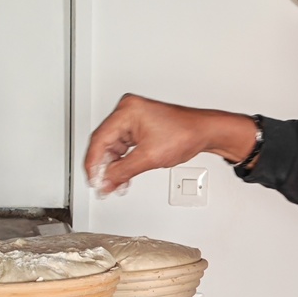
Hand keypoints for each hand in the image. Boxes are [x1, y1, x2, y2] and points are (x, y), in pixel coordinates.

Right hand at [82, 95, 256, 193]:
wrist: (205, 132)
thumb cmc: (185, 134)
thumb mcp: (149, 157)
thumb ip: (123, 171)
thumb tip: (105, 181)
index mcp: (127, 111)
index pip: (100, 139)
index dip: (93, 163)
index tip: (92, 180)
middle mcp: (127, 110)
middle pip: (105, 142)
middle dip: (104, 167)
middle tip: (103, 185)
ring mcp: (133, 117)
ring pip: (114, 146)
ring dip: (114, 166)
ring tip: (114, 184)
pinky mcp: (138, 125)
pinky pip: (124, 145)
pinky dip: (123, 161)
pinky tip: (123, 175)